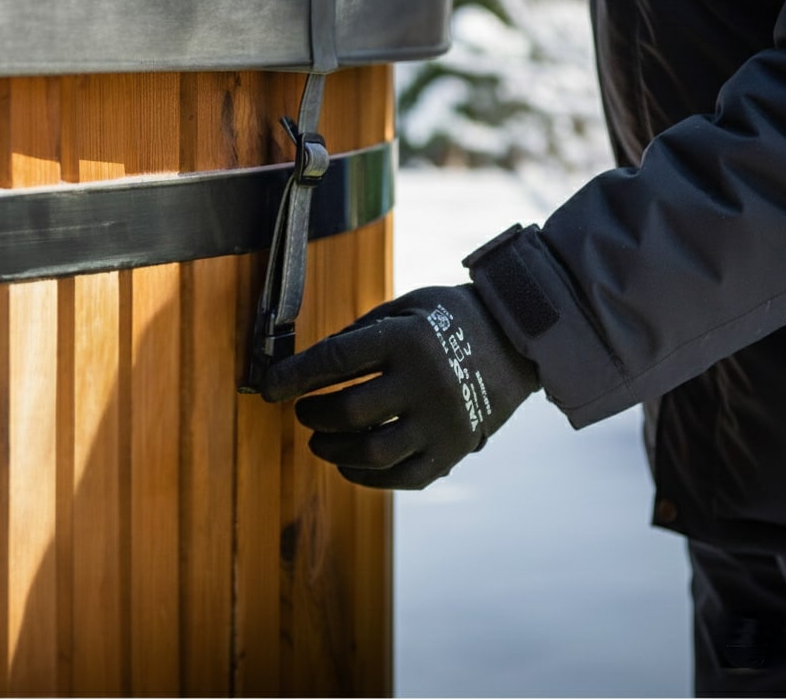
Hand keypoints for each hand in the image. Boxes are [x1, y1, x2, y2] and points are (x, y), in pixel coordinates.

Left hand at [260, 284, 538, 488]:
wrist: (518, 340)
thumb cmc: (449, 318)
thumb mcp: (404, 309)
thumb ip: (358, 336)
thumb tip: (309, 368)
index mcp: (407, 340)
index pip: (335, 361)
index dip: (294, 376)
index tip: (267, 388)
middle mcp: (425, 383)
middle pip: (350, 412)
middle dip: (314, 414)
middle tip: (303, 411)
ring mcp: (442, 422)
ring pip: (372, 452)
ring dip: (334, 450)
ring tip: (320, 441)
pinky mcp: (454, 450)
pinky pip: (402, 477)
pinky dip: (367, 476)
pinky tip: (350, 464)